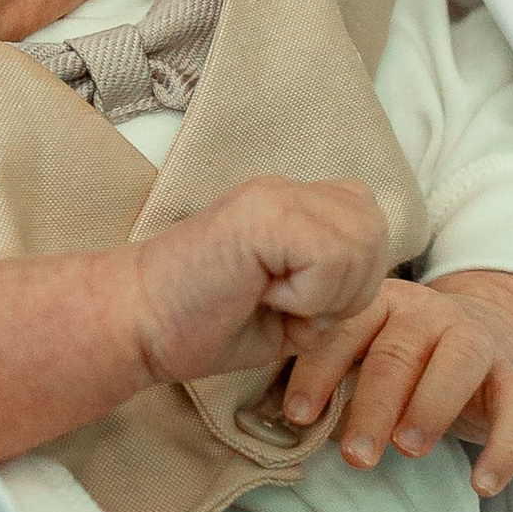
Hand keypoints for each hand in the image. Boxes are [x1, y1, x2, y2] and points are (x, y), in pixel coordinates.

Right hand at [128, 177, 393, 390]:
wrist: (136, 324)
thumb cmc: (204, 324)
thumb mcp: (293, 311)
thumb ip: (337, 286)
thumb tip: (375, 283)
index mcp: (295, 203)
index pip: (370, 226)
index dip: (352, 280)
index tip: (295, 304)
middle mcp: (289, 187)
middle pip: (376, 231)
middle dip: (350, 288)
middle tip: (291, 306)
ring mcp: (276, 194)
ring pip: (360, 243)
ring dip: (326, 293)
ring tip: (272, 298)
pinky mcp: (263, 213)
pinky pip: (330, 257)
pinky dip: (307, 295)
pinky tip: (264, 295)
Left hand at [279, 269, 512, 496]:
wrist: (493, 331)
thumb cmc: (408, 358)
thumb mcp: (366, 353)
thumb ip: (333, 375)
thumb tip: (281, 421)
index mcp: (383, 305)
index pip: (345, 329)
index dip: (319, 371)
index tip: (298, 416)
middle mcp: (430, 314)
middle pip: (398, 353)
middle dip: (373, 405)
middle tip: (355, 455)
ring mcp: (477, 340)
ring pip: (458, 365)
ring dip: (430, 409)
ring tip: (408, 451)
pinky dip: (505, 448)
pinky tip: (484, 485)